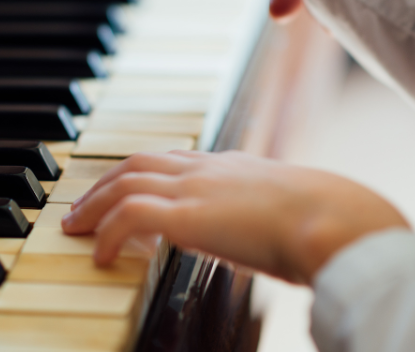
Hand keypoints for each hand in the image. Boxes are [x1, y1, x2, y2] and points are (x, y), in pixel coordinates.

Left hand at [61, 150, 408, 284]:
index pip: (176, 158)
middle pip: (139, 161)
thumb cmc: (330, 222)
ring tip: (75, 229)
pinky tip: (101, 257)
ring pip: (125, 181)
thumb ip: (278, 220)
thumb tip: (284, 245)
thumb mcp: (297, 214)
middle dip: (104, 182)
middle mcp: (210, 169)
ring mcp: (196, 187)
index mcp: (235, 166)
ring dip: (94, 205)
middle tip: (83, 207)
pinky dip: (108, 233)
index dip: (145, 173)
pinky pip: (129, 216)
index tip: (127, 188)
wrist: (338, 220)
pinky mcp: (188, 214)